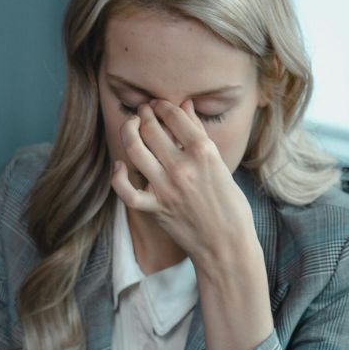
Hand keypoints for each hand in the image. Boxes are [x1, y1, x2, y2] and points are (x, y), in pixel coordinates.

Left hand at [110, 99, 255, 269]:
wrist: (226, 245)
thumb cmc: (230, 205)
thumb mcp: (221, 164)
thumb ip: (200, 135)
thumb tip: (186, 105)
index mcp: (204, 153)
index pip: (175, 116)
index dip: (163, 105)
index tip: (159, 104)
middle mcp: (183, 168)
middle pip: (151, 129)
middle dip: (144, 114)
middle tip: (143, 111)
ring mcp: (166, 189)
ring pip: (135, 150)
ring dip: (129, 132)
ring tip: (132, 126)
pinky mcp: (155, 209)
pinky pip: (126, 191)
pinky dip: (118, 177)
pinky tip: (120, 166)